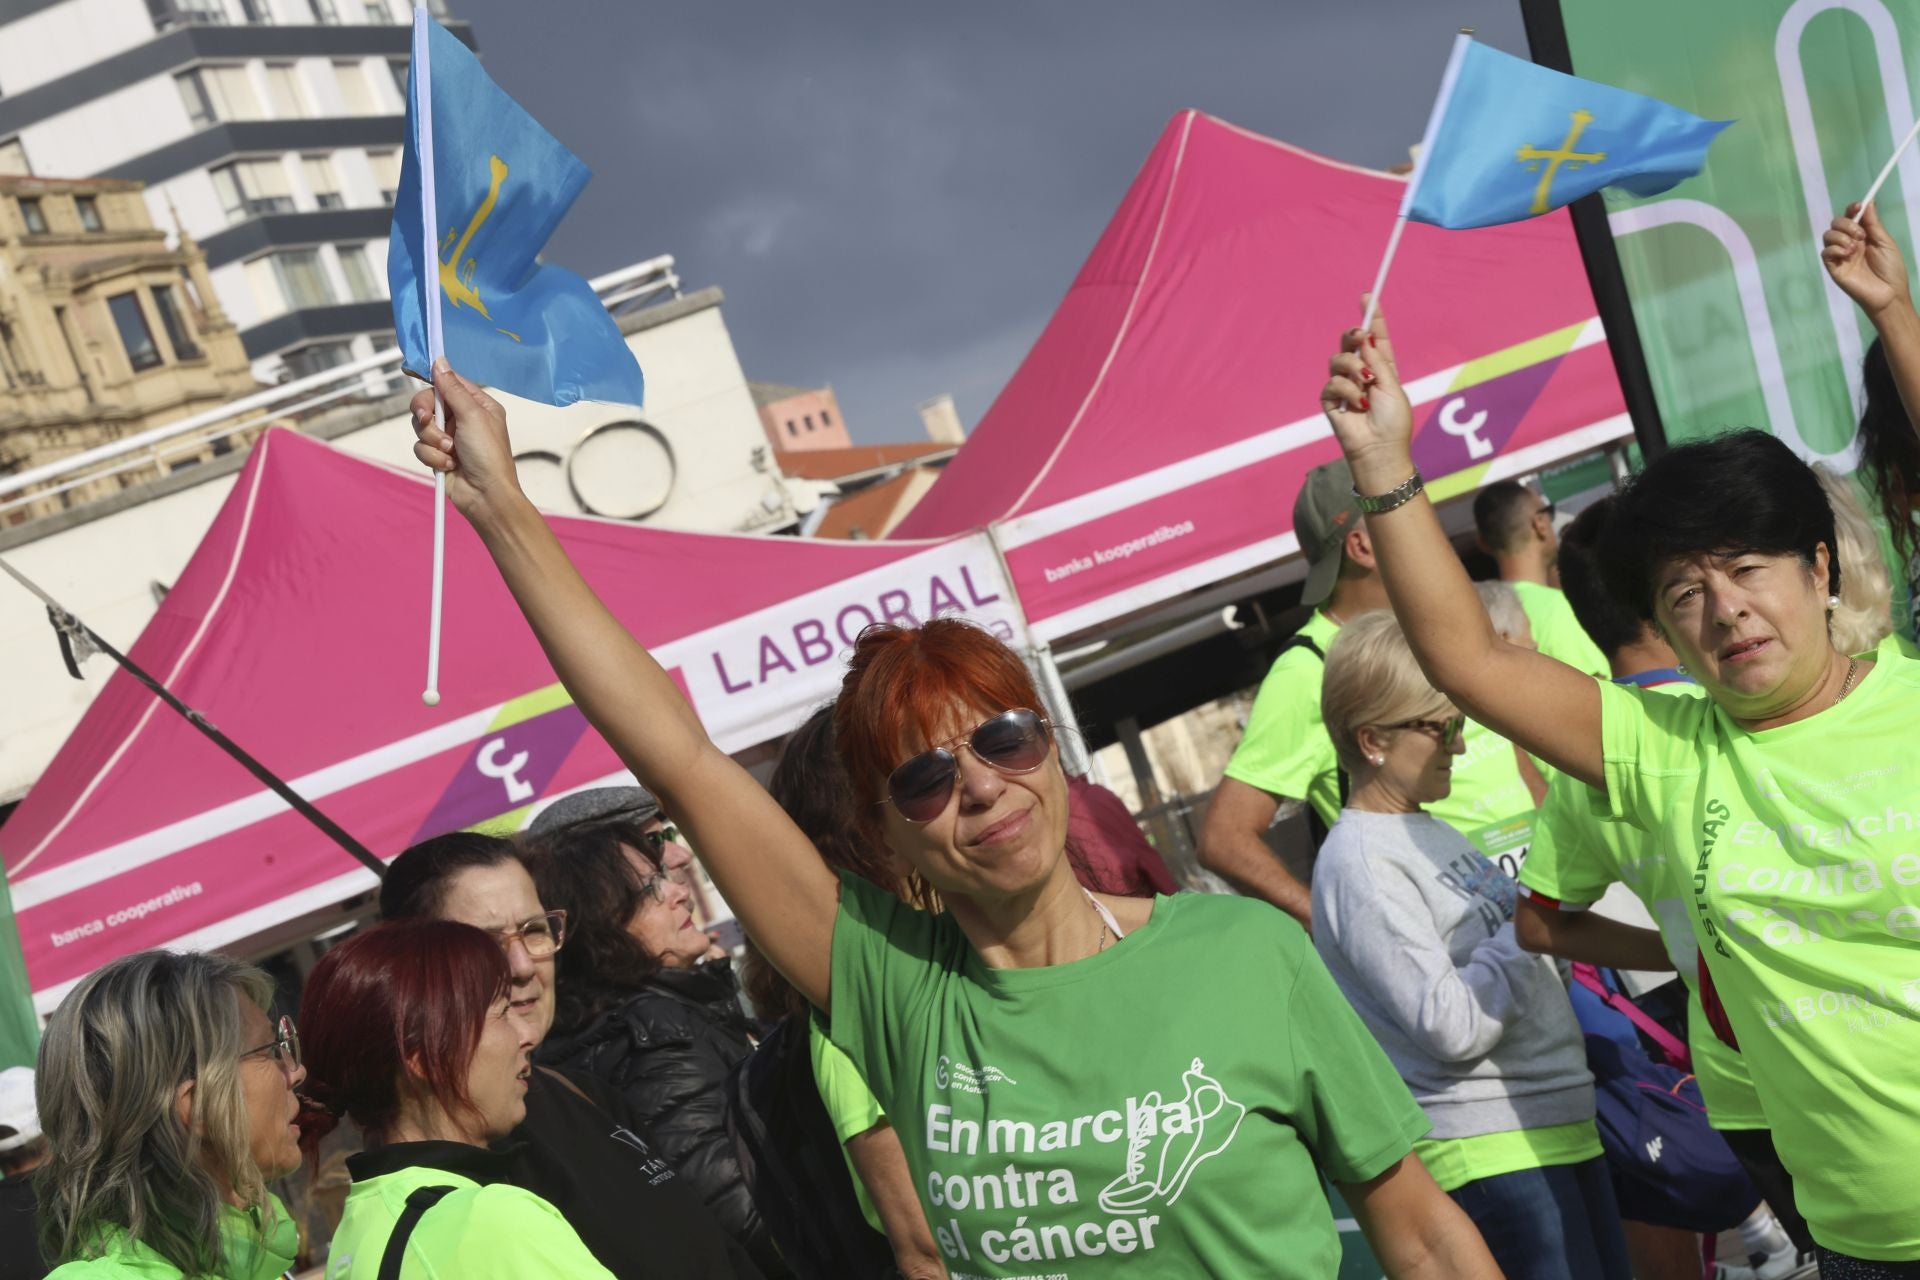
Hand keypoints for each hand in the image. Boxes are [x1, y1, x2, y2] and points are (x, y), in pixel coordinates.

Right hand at [410, 361, 524, 519]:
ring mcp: (449, 437)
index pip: (447, 382)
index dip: (429, 376)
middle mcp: (462, 418)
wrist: (486, 496)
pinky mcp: (438, 455)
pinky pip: (420, 447)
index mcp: (476, 404)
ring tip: (451, 452)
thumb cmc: (489, 457)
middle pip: (427, 402)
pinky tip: (450, 465)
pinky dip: (433, 457)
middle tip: (428, 420)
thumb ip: (453, 389)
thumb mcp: (473, 416)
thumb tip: (440, 362)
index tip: (409, 370)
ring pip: (421, 426)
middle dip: (426, 414)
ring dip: (433, 440)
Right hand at [1321, 299, 1415, 488]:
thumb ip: (1377, 361)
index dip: (1372, 317)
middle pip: (1350, 342)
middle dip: (1354, 334)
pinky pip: (1332, 383)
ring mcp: (1344, 386)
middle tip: (1360, 336)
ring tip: (1365, 383)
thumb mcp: (1392, 386)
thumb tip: (1364, 339)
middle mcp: (1361, 373)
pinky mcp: (1331, 400)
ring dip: (1353, 367)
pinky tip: (1358, 403)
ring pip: (1338, 360)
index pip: (1375, 337)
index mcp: (1381, 368)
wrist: (1380, 449)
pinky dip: (1346, 390)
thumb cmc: (1393, 422)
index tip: (1368, 296)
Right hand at [1822, 201, 1911, 320]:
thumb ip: (1874, 224)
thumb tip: (1868, 202)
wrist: (1889, 294)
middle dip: (1846, 223)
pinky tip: (1847, 254)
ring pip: (1828, 235)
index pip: (1851, 217)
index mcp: (1863, 236)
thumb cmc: (1891, 270)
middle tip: (1861, 235)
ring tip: (1854, 248)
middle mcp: (1850, 244)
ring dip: (1841, 237)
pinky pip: (1825, 252)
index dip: (1852, 209)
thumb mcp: (1885, 242)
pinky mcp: (1834, 268)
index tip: (1857, 206)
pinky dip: (1834, 249)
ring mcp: (1841, 256)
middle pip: (1836, 223)